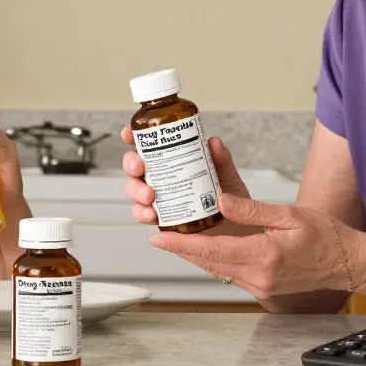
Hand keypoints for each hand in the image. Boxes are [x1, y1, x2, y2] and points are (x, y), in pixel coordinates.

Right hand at [120, 128, 250, 224]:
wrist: (238, 231)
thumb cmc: (232, 202)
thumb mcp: (228, 178)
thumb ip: (221, 161)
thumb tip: (214, 142)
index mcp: (175, 162)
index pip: (149, 146)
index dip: (133, 138)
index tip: (128, 134)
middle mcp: (163, 179)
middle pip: (135, 167)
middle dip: (131, 164)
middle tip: (140, 167)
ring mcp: (160, 199)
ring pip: (134, 191)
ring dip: (136, 191)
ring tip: (150, 196)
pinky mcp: (163, 219)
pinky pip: (144, 215)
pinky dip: (143, 214)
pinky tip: (152, 214)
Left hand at [149, 194, 356, 298]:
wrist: (347, 263)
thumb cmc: (325, 237)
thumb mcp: (289, 215)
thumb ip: (251, 210)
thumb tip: (221, 201)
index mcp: (264, 257)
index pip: (212, 251)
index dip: (181, 245)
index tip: (159, 238)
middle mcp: (258, 276)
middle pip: (208, 262)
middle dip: (182, 249)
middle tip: (159, 234)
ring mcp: (259, 285)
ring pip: (216, 269)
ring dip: (195, 255)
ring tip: (175, 237)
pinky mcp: (262, 286)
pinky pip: (229, 272)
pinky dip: (213, 259)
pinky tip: (204, 246)